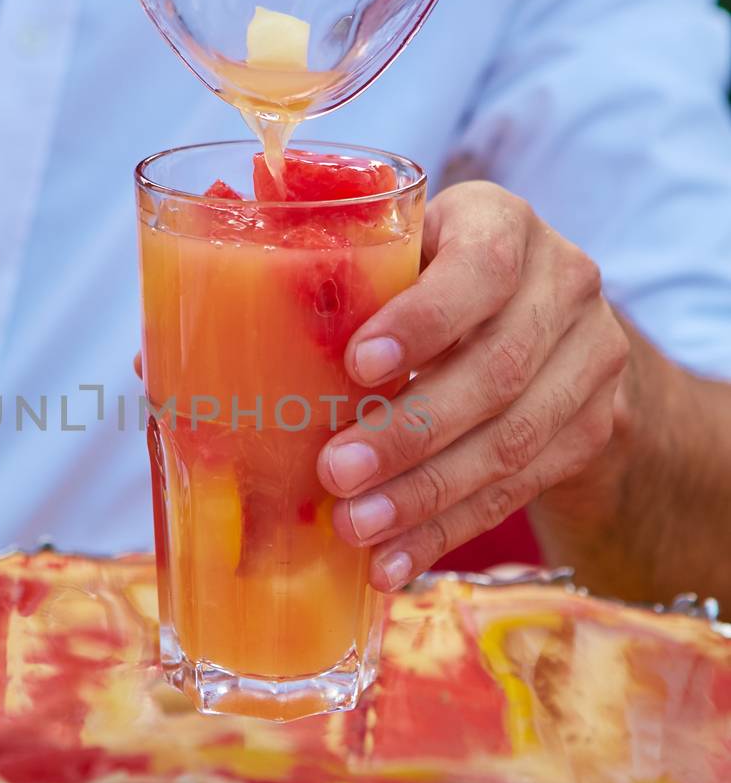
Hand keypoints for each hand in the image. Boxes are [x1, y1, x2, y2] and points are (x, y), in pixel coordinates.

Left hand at [317, 182, 629, 588]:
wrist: (546, 327)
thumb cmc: (429, 282)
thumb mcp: (395, 258)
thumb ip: (330, 285)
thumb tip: (191, 353)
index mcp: (502, 223)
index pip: (480, 267)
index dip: (423, 319)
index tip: (358, 364)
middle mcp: (564, 282)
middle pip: (496, 369)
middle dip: (410, 431)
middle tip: (336, 472)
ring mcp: (591, 358)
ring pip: (512, 440)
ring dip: (426, 495)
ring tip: (356, 527)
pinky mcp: (592, 428)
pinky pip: (520, 490)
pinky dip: (449, 530)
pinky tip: (393, 559)